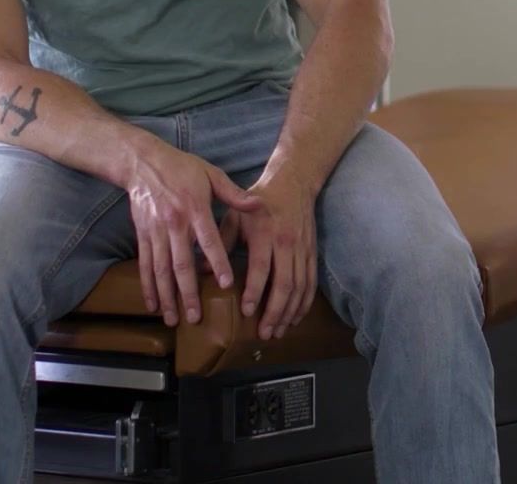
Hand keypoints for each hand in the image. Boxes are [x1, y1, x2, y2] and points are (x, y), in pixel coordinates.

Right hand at [124, 138, 260, 326]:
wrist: (143, 162)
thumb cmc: (182, 168)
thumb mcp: (211, 174)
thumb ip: (233, 193)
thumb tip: (259, 203)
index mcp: (195, 208)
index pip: (208, 240)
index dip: (217, 262)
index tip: (226, 284)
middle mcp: (174, 224)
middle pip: (181, 264)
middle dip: (187, 293)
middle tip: (195, 317)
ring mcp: (155, 232)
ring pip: (160, 270)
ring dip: (166, 297)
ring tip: (172, 320)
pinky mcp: (143, 235)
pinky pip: (145, 265)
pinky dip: (147, 286)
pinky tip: (152, 305)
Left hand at [220, 167, 320, 339]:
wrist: (294, 183)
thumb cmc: (259, 200)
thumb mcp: (235, 215)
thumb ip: (221, 242)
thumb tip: (204, 269)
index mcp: (265, 232)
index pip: (262, 268)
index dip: (255, 292)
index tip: (246, 312)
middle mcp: (286, 243)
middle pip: (285, 284)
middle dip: (275, 311)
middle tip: (264, 333)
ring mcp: (302, 249)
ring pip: (300, 287)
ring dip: (290, 312)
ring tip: (278, 331)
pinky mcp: (312, 253)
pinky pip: (311, 282)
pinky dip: (305, 302)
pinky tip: (296, 318)